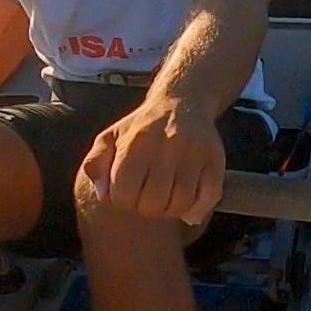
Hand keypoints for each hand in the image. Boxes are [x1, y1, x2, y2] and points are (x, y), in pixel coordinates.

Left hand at [81, 95, 224, 222]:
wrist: (181, 102)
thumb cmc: (141, 128)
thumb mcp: (110, 137)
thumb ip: (95, 164)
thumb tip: (102, 195)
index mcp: (134, 143)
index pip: (123, 195)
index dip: (124, 200)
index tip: (129, 191)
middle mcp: (164, 146)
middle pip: (152, 205)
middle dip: (147, 207)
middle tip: (149, 194)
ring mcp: (192, 153)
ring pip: (180, 205)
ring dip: (172, 208)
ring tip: (167, 194)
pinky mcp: (215, 159)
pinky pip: (208, 199)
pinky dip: (197, 206)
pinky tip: (188, 196)